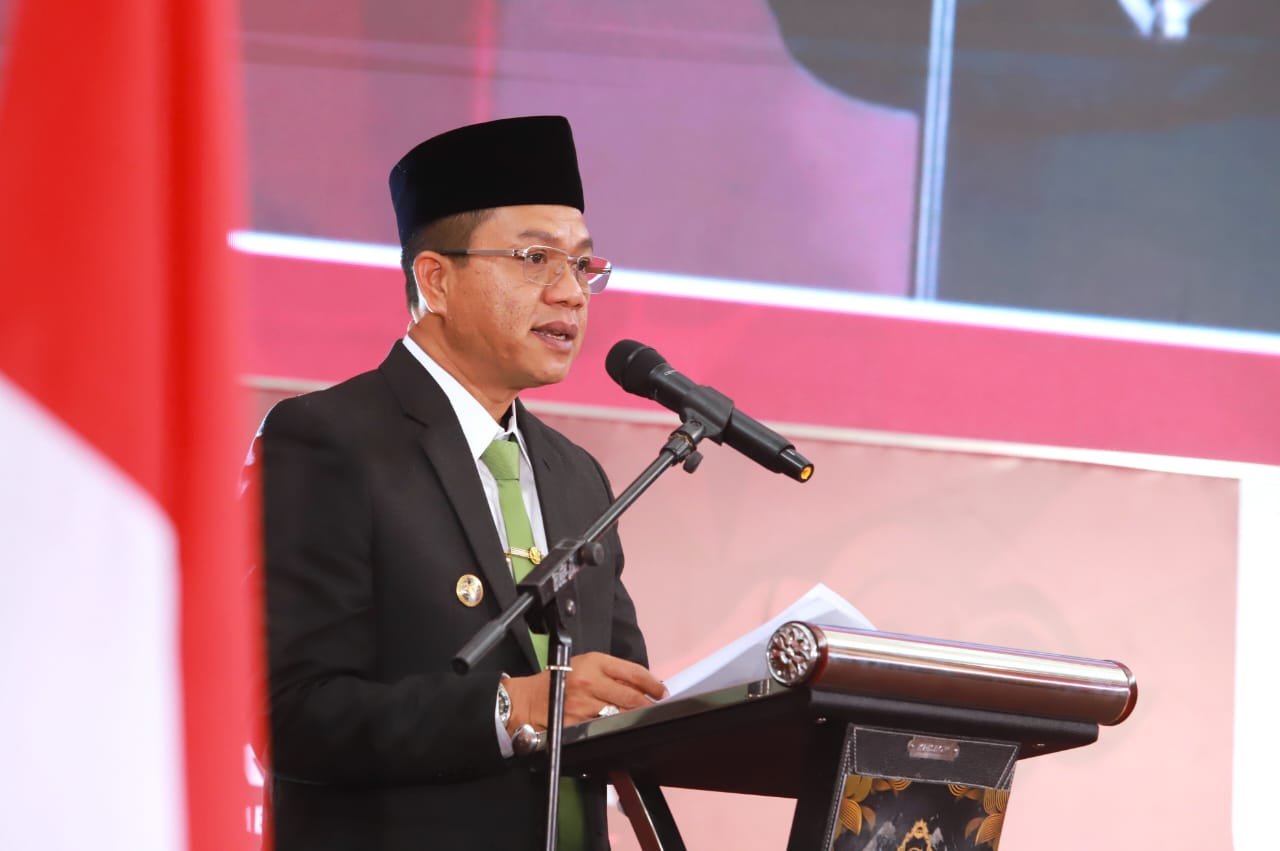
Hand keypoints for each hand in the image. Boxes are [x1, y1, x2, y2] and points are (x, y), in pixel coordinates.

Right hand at [503, 652, 665, 733]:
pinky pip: (604, 727)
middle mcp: (591, 682)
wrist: (530, 700)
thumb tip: (640, 683)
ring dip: (634, 717)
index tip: (661, 691)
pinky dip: (615, 728)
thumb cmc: (559, 680)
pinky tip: (620, 728)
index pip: (633, 672)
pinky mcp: (579, 724)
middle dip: (648, 704)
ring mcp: (585, 705)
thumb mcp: (585, 664)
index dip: (652, 683)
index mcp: (595, 662)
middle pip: (631, 696)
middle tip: (657, 707)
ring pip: (621, 714)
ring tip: (640, 717)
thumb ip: (611, 671)